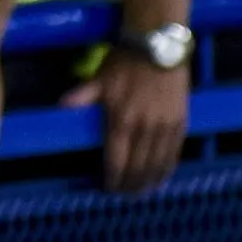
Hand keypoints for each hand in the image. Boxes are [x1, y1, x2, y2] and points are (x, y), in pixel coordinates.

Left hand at [64, 51, 189, 192]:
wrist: (158, 46)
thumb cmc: (124, 62)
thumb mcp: (99, 79)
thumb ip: (83, 97)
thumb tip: (61, 107)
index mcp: (121, 121)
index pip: (117, 161)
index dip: (113, 179)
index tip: (109, 189)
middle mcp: (143, 129)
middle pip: (137, 167)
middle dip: (130, 184)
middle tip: (125, 195)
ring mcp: (164, 126)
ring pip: (157, 163)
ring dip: (149, 181)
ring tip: (142, 192)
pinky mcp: (180, 121)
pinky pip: (174, 152)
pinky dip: (168, 167)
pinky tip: (163, 176)